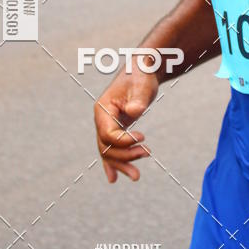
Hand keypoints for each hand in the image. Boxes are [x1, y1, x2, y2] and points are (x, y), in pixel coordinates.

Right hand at [94, 63, 158, 183]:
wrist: (143, 71)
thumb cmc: (142, 76)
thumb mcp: (142, 86)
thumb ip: (138, 99)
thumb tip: (134, 111)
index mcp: (103, 108)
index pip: (108, 133)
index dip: (124, 141)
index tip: (143, 138)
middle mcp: (101, 119)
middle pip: (106, 146)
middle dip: (124, 156)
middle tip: (147, 154)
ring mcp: (107, 125)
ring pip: (109, 152)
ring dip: (122, 164)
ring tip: (136, 176)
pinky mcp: (116, 129)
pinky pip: (111, 149)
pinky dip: (113, 164)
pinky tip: (115, 178)